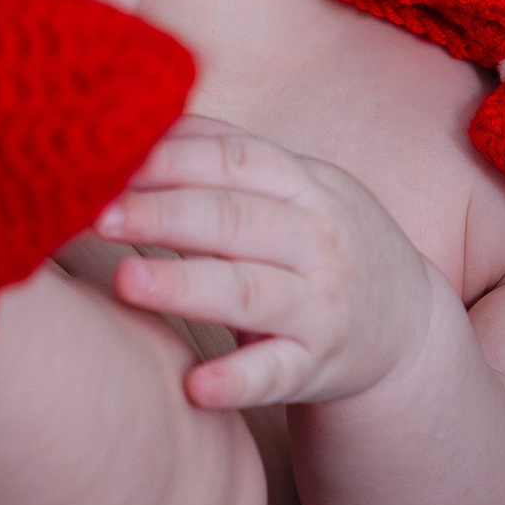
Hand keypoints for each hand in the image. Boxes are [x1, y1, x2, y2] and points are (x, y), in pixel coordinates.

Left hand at [95, 124, 446, 411]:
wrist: (408, 324)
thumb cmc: (323, 245)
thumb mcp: (297, 189)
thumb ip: (229, 158)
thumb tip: (145, 117)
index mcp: (305, 186)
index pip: (234, 160)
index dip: (170, 158)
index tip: (105, 161)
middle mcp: (317, 240)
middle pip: (233, 219)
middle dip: (162, 213)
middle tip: (96, 216)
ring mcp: (320, 305)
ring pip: (249, 292)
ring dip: (186, 286)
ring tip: (126, 282)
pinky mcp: (317, 366)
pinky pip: (276, 374)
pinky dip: (238, 382)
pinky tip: (196, 387)